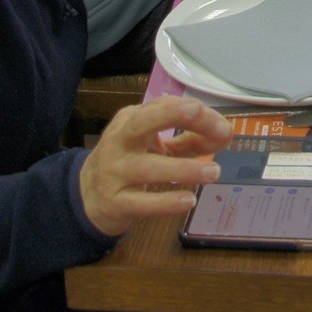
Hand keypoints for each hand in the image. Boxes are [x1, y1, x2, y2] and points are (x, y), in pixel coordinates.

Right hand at [79, 96, 232, 236]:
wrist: (86, 196)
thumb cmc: (128, 162)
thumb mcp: (153, 145)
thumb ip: (188, 140)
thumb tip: (225, 134)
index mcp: (131, 120)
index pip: (164, 107)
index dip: (196, 114)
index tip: (223, 127)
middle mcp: (119, 142)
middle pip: (142, 123)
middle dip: (172, 115)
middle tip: (206, 118)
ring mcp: (114, 173)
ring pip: (147, 168)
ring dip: (183, 169)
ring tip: (213, 172)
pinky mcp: (114, 203)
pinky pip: (141, 203)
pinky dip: (166, 202)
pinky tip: (188, 200)